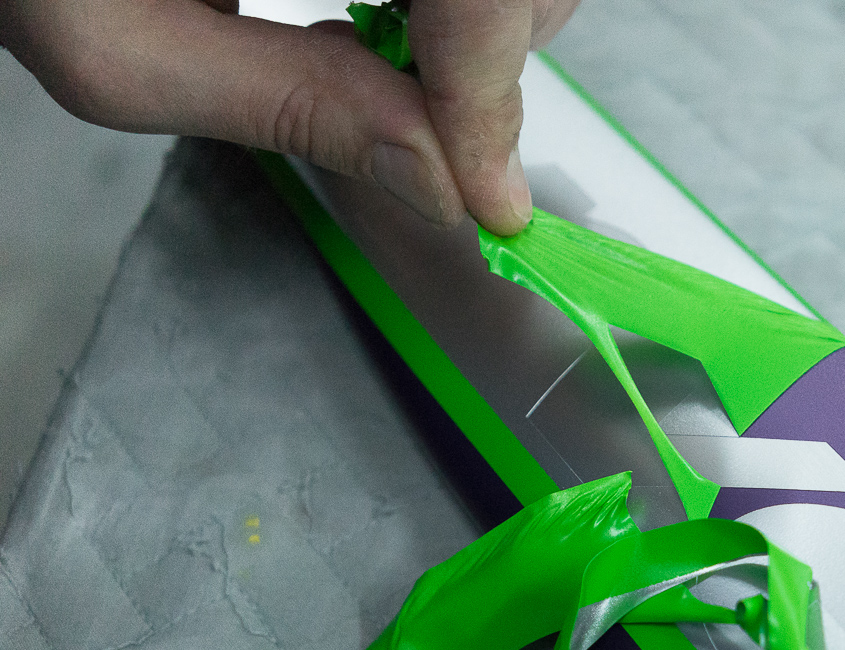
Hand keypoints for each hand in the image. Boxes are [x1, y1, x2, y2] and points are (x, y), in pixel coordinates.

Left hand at [0, 0, 580, 233]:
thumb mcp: (115, 46)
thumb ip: (284, 109)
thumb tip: (434, 181)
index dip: (492, 99)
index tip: (489, 198)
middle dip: (490, 65)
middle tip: (419, 127)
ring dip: (479, 29)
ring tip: (383, 55)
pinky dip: (457, 3)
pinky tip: (384, 11)